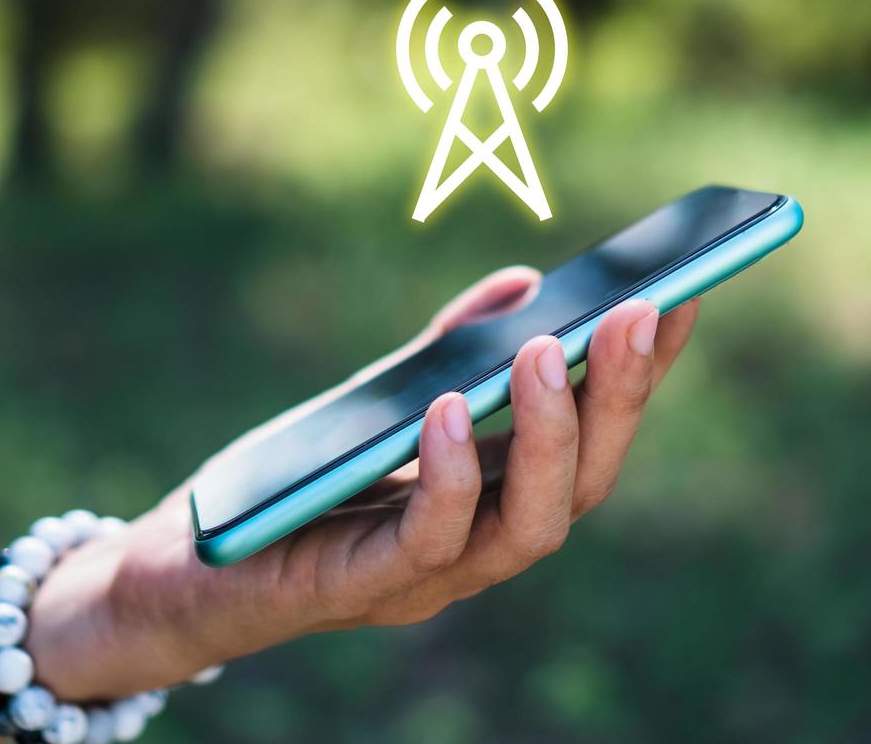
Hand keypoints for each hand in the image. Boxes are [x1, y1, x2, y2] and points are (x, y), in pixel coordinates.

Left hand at [27, 268, 700, 698]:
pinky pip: (426, 543)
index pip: (593, 435)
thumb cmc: (299, 483)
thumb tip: (529, 282)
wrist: (190, 568)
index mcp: (498, 495)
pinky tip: (450, 410)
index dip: (643, 372)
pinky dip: (449, 478)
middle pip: (585, 483)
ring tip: (552, 351)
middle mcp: (482, 543)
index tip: (680, 292)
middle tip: (640, 311)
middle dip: (621, 397)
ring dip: (551, 435)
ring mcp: (430, 577)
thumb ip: (449, 349)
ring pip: (530, 526)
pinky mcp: (360, 589)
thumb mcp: (382, 400)